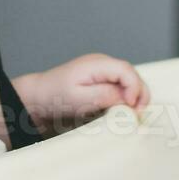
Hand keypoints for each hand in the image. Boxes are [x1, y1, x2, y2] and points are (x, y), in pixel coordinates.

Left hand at [19, 52, 149, 132]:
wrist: (39, 96)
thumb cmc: (55, 97)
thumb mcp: (79, 99)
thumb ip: (104, 96)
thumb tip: (127, 98)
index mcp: (97, 64)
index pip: (126, 70)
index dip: (134, 88)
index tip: (132, 106)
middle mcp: (102, 64)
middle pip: (131, 75)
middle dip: (139, 94)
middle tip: (138, 114)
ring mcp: (102, 71)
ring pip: (128, 81)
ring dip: (134, 97)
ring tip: (132, 114)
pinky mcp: (101, 80)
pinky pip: (120, 86)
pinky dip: (125, 98)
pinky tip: (122, 110)